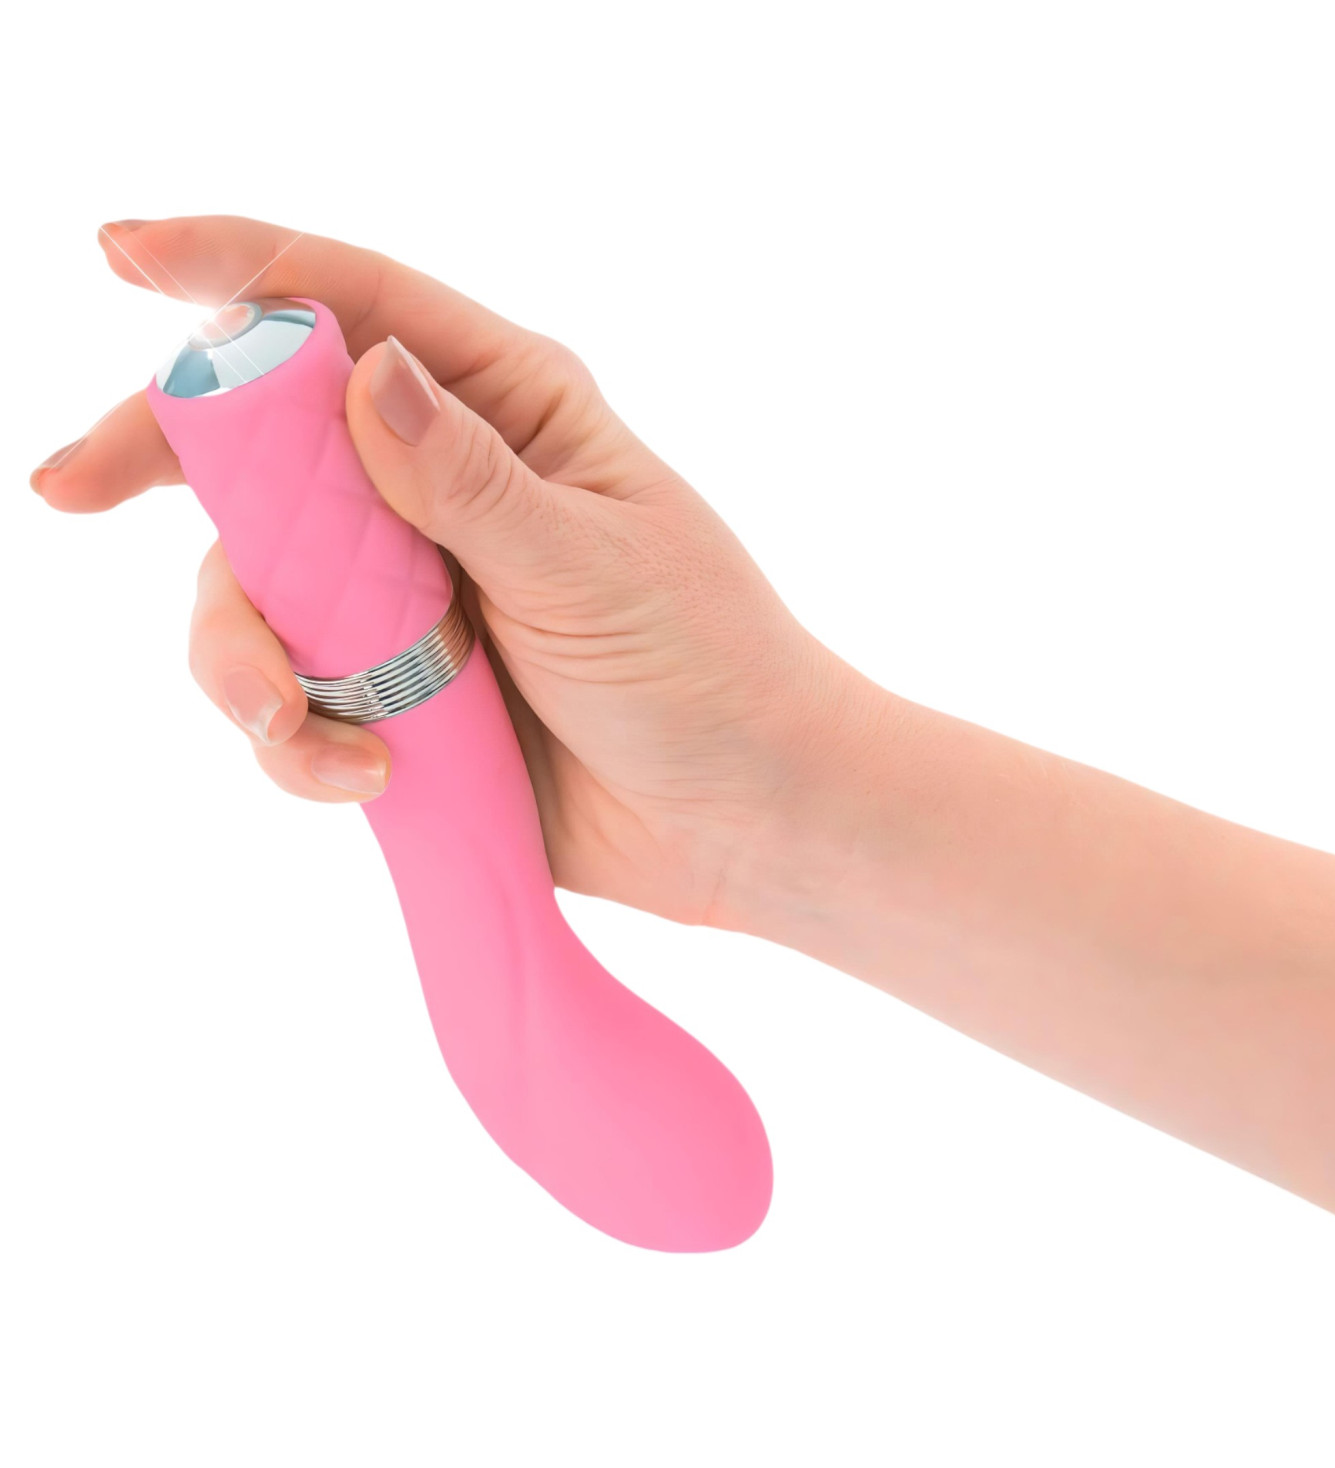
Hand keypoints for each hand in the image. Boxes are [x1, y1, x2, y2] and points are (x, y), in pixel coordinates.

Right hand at [31, 216, 876, 927]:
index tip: (118, 252)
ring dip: (246, 658)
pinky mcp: (397, 689)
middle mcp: (440, 486)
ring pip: (257, 585)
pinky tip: (367, 776)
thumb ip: (467, 479)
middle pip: (262, 441)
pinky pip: (295, 693)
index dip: (233, 268)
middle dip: (160, 460)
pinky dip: (301, 739)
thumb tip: (364, 372)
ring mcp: (411, 592)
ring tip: (304, 729)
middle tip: (66, 489)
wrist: (737, 819)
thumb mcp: (591, 561)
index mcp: (506, 410)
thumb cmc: (704, 670)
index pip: (355, 305)